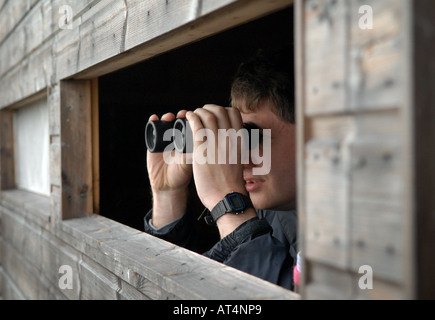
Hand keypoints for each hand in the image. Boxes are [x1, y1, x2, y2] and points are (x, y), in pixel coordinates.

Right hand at [147, 111, 192, 227]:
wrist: (167, 185)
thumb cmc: (182, 175)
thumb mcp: (189, 164)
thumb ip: (192, 156)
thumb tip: (200, 147)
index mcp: (188, 142)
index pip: (190, 125)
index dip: (193, 119)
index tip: (196, 115)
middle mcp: (177, 139)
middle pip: (178, 121)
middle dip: (180, 115)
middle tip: (182, 114)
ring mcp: (164, 140)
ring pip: (165, 123)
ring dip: (167, 117)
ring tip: (169, 117)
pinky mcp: (153, 144)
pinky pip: (152, 130)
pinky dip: (153, 122)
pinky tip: (154, 118)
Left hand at [186, 105, 255, 237]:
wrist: (227, 197)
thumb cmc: (232, 183)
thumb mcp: (239, 160)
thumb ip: (235, 150)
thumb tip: (231, 146)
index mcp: (239, 140)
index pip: (234, 113)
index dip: (223, 109)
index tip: (216, 113)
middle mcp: (229, 138)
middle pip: (220, 111)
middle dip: (208, 108)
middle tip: (201, 112)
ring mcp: (216, 142)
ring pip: (207, 115)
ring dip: (198, 111)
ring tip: (192, 115)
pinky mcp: (203, 149)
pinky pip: (196, 126)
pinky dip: (191, 118)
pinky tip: (187, 118)